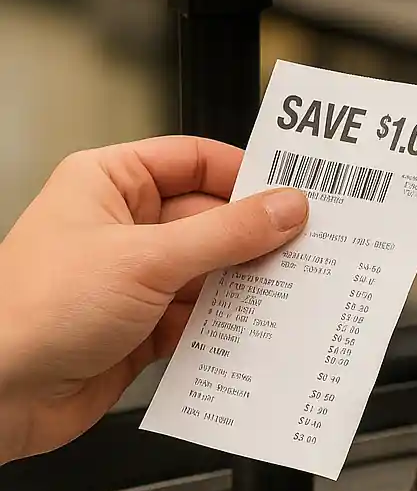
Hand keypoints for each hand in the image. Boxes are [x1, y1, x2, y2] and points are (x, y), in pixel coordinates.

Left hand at [0, 137, 307, 462]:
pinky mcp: (145, 326)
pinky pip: (202, 317)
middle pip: (212, 219)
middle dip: (256, 238)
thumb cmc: (35, 310)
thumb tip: (284, 209)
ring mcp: (137, 278)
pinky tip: (254, 329)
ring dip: (246, 285)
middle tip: (306, 249)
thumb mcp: (146, 259)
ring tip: (290, 291)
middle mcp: (126, 226)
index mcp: (111, 183)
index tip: (293, 195)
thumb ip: (226, 234)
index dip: (245, 175)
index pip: (195, 161)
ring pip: (212, 271)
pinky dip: (228, 325)